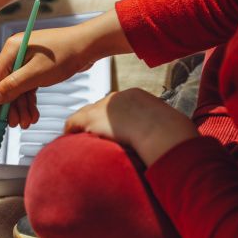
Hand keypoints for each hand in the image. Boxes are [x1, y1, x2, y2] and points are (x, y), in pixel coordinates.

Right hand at [0, 25, 96, 128]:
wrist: (88, 45)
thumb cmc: (64, 54)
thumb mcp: (36, 74)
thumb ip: (13, 86)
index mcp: (11, 49)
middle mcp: (16, 53)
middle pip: (5, 84)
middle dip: (10, 106)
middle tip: (14, 124)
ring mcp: (26, 60)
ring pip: (18, 88)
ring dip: (21, 107)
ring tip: (27, 123)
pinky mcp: (36, 66)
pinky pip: (28, 86)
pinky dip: (30, 101)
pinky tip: (33, 114)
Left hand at [64, 88, 198, 165]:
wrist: (162, 131)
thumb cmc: (170, 133)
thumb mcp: (167, 126)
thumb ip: (161, 130)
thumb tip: (169, 141)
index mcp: (136, 97)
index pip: (116, 105)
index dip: (112, 119)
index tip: (111, 129)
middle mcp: (117, 98)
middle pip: (98, 107)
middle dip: (95, 121)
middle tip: (93, 136)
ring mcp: (103, 107)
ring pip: (84, 115)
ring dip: (82, 127)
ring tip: (78, 140)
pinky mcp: (91, 117)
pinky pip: (73, 123)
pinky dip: (69, 131)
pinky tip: (67, 141)